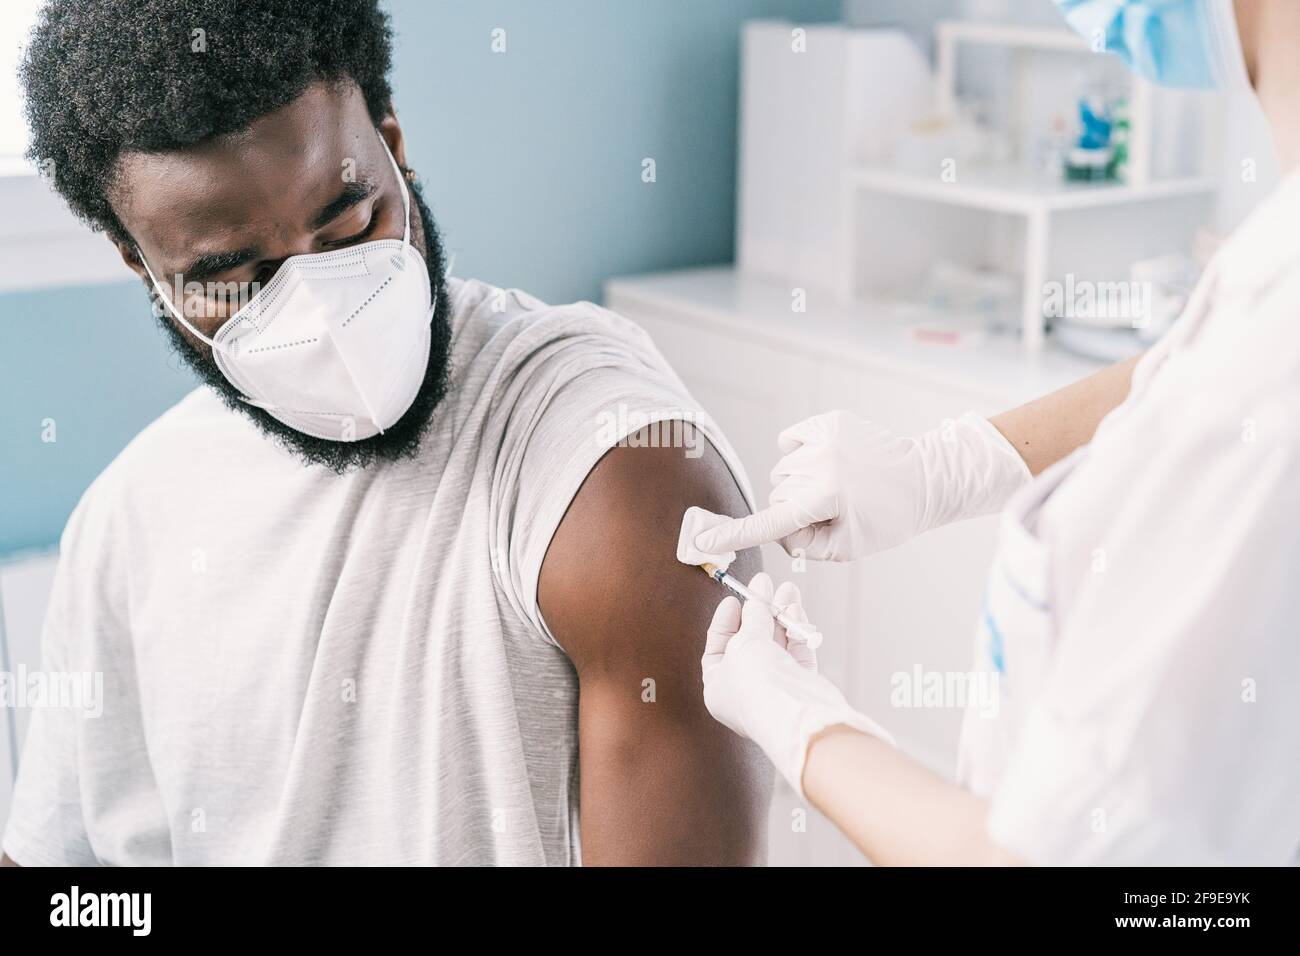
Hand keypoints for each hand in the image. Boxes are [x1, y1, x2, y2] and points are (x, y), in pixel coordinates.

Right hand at [694, 411, 1030, 561]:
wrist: (925, 477)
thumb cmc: (886, 519)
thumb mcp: (846, 548)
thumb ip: (801, 544)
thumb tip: (776, 526)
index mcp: (825, 499)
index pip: (768, 522)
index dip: (731, 536)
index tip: (701, 541)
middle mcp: (819, 465)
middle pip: (776, 496)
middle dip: (793, 509)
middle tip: (830, 512)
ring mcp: (822, 438)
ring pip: (783, 470)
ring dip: (799, 483)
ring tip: (836, 487)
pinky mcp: (828, 420)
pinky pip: (790, 441)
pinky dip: (801, 454)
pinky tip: (830, 462)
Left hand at [701, 572, 889, 796]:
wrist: (795, 713)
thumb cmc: (756, 685)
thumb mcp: (744, 642)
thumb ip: (752, 617)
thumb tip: (757, 596)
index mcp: (717, 687)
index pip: (717, 648)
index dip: (725, 622)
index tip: (734, 599)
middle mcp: (745, 689)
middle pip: (750, 642)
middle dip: (759, 612)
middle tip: (765, 584)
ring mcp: (774, 688)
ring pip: (776, 644)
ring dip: (780, 615)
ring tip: (786, 589)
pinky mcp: (800, 685)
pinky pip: (796, 652)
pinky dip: (796, 631)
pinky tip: (796, 609)